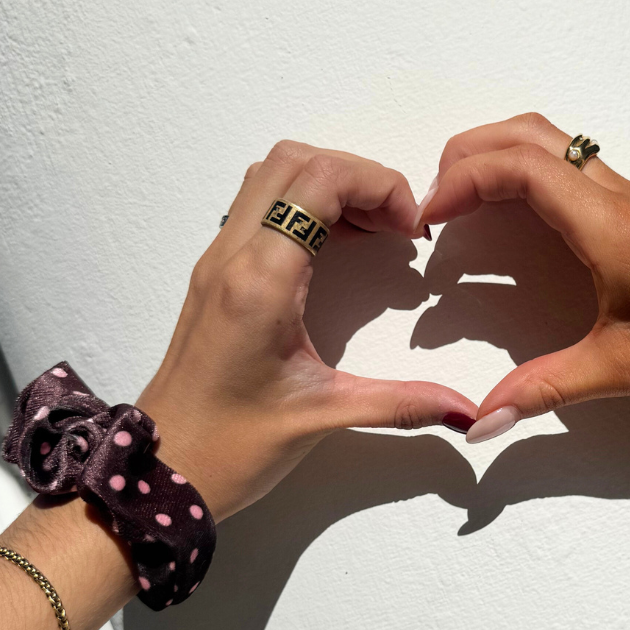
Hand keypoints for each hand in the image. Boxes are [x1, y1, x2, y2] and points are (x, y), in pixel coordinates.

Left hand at [137, 141, 477, 518]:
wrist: (165, 467)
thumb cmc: (231, 445)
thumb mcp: (325, 417)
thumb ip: (401, 404)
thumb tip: (464, 410)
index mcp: (259, 282)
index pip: (317, 180)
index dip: (377, 184)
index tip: (412, 228)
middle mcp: (231, 257)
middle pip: (294, 161)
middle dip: (358, 176)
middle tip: (398, 224)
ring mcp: (218, 261)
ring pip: (272, 178)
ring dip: (329, 186)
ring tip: (376, 231)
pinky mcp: (216, 276)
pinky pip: (260, 209)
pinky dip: (306, 208)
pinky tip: (342, 249)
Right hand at [420, 114, 629, 441]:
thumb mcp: (623, 370)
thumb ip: (545, 389)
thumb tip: (482, 423)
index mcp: (607, 225)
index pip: (518, 166)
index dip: (460, 182)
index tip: (428, 224)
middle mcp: (614, 196)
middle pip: (525, 134)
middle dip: (466, 156)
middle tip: (432, 208)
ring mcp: (628, 198)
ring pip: (548, 143)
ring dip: (494, 159)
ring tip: (459, 209)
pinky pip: (568, 170)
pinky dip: (524, 177)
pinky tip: (510, 224)